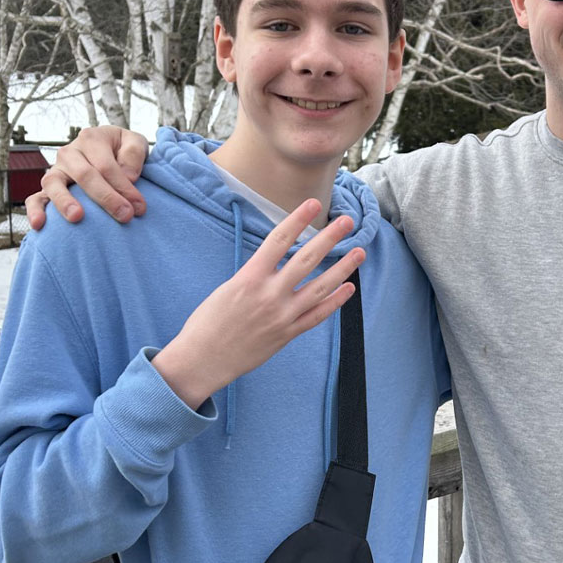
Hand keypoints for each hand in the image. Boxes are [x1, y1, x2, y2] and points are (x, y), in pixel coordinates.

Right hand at [26, 126, 150, 229]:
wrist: (109, 152)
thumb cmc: (124, 151)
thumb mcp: (135, 143)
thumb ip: (134, 154)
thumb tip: (128, 176)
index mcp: (91, 139)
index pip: (106, 165)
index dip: (124, 187)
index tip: (139, 207)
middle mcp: (69, 153)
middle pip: (84, 175)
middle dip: (106, 197)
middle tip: (124, 216)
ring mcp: (56, 170)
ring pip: (54, 183)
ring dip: (65, 201)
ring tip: (77, 217)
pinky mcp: (48, 188)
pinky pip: (35, 198)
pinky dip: (35, 211)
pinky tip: (38, 225)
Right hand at [153, 199, 362, 408]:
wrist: (203, 359)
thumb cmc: (208, 322)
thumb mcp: (228, 288)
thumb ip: (254, 276)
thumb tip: (275, 265)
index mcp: (249, 277)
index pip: (278, 240)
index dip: (298, 219)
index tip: (314, 203)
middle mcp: (269, 294)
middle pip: (306, 260)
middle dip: (329, 238)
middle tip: (347, 221)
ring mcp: (281, 315)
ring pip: (320, 287)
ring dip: (343, 268)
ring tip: (360, 252)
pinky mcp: (287, 334)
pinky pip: (317, 316)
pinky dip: (335, 302)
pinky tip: (349, 288)